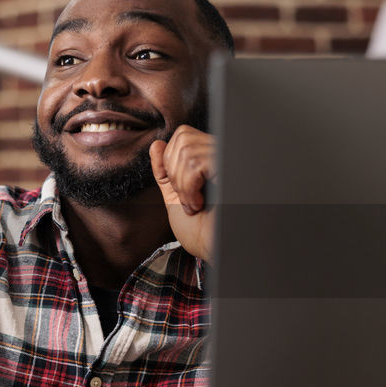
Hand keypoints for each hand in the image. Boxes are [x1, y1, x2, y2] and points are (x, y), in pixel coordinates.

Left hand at [150, 126, 215, 260]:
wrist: (216, 251)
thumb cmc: (203, 231)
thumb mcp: (175, 197)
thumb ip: (165, 172)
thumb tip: (155, 145)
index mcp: (212, 159)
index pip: (184, 135)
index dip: (171, 161)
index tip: (182, 191)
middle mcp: (224, 155)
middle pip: (183, 138)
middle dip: (174, 172)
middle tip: (188, 199)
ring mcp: (228, 161)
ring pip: (187, 150)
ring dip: (182, 185)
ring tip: (195, 204)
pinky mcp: (230, 171)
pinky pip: (196, 164)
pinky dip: (189, 189)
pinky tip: (200, 204)